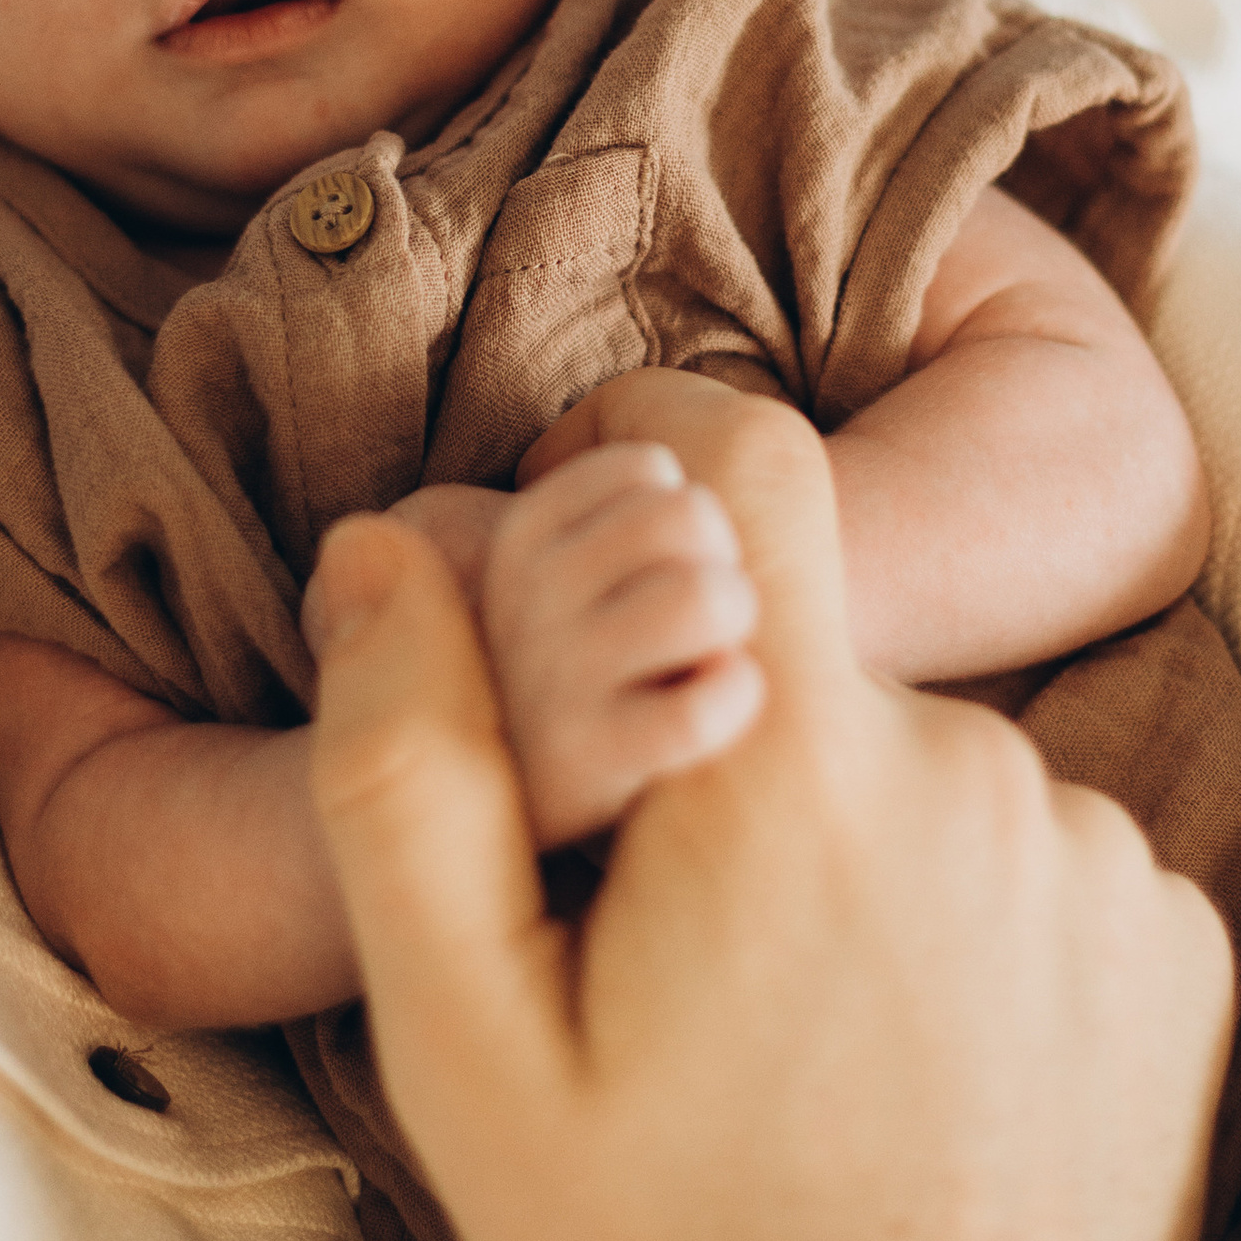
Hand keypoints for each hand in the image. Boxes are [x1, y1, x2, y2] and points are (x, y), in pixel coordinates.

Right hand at [310, 379, 1240, 1240]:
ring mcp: (1099, 854)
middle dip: (718, 726)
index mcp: (791, 766)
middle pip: (811, 635)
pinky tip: (907, 1068)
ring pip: (917, 752)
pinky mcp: (1177, 940)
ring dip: (841, 830)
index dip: (645, 449)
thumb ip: (406, 770)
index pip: (742, 449)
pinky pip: (1030, 849)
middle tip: (648, 929)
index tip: (583, 549)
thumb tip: (386, 545)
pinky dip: (959, 911)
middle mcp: (976, 767)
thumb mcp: (465, 1054)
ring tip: (784, 1032)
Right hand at [481, 439, 761, 845]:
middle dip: (719, 555)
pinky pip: (712, 699)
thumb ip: (604, 480)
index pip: (650, 464)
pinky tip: (714, 712)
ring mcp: (550, 687)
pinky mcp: (591, 771)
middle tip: (701, 611)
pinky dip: (735, 698)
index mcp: (517, 538)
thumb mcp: (568, 562)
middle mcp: (518, 602)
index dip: (685, 504)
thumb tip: (645, 426)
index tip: (662, 560)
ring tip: (712, 653)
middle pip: (688, 514)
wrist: (505, 814)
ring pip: (707, 597)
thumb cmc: (585, 666)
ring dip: (733, 622)